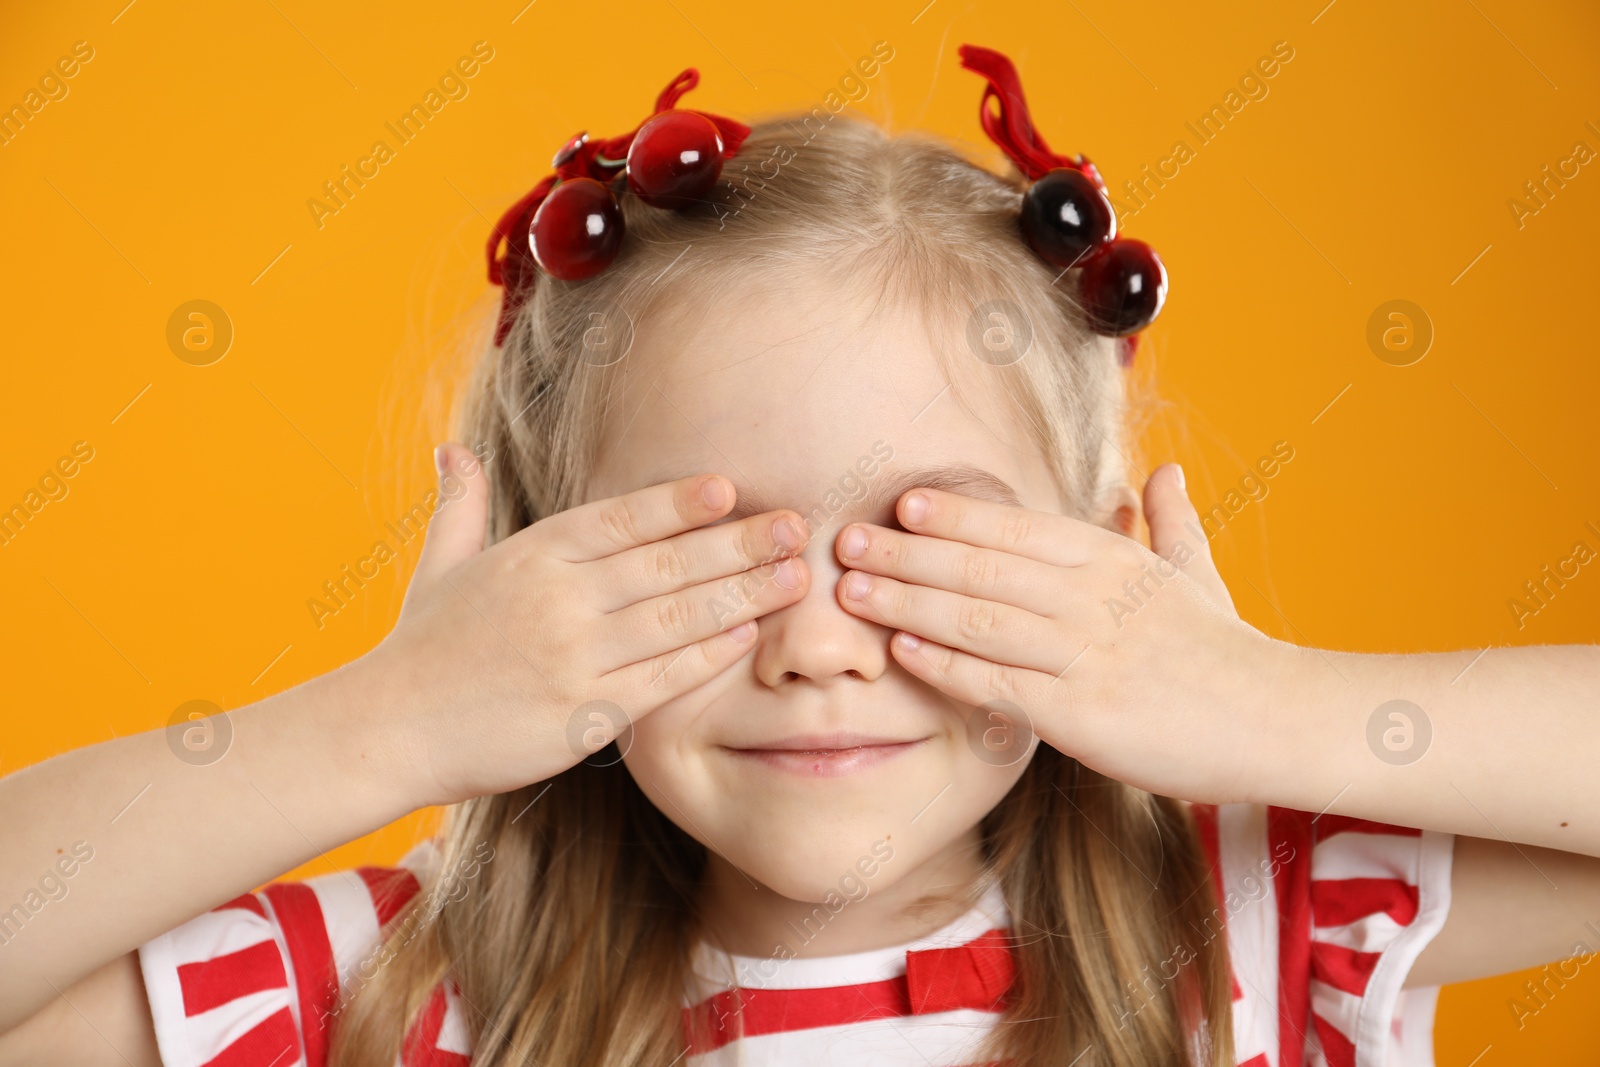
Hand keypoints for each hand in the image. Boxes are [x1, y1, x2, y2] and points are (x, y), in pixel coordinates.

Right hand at [358, 442, 810, 806]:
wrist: (384, 730)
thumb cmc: (418, 648)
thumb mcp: (439, 564)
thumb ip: (462, 504)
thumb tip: (453, 449)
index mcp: (532, 555)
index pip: (621, 518)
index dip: (680, 502)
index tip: (731, 487)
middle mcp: (559, 598)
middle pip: (667, 562)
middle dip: (740, 543)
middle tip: (798, 526)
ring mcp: (574, 656)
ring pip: (677, 617)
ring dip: (744, 594)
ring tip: (795, 577)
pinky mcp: (584, 714)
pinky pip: (663, 679)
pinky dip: (708, 655)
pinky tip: (746, 637)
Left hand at [831, 462, 1286, 805]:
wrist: (1278, 719)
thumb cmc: (1229, 649)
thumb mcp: (1198, 572)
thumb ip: (1169, 521)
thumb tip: (1161, 471)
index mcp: (1113, 558)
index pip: (1018, 527)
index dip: (955, 515)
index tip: (903, 504)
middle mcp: (1092, 596)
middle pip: (982, 566)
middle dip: (907, 553)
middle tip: (845, 540)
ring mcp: (1087, 653)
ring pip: (979, 619)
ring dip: (908, 603)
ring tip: (851, 593)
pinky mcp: (1083, 712)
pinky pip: (999, 683)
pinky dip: (946, 666)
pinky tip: (902, 654)